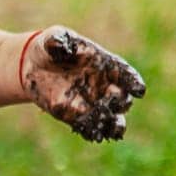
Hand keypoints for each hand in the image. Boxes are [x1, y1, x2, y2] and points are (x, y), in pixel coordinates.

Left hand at [20, 27, 145, 142]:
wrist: (35, 65)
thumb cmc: (52, 46)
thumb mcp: (55, 39)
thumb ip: (59, 42)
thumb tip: (60, 46)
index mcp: (106, 65)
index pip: (126, 73)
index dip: (134, 82)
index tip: (139, 90)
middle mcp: (104, 86)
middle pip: (122, 98)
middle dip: (121, 103)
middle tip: (115, 103)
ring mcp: (92, 103)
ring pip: (111, 118)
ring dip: (113, 124)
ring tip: (114, 131)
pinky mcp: (75, 116)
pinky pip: (89, 127)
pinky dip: (93, 132)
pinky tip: (94, 135)